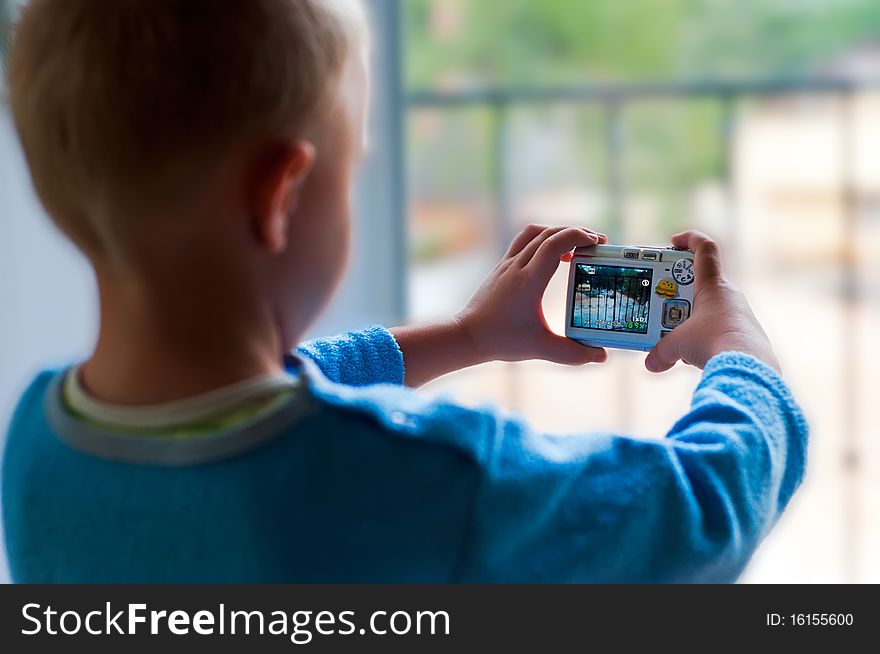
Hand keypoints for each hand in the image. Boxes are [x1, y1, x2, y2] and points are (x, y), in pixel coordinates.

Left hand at [456, 224, 609, 365]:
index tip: (596, 243)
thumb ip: (573, 354)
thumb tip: (601, 357)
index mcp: (528, 281)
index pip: (554, 244)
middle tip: (597, 243)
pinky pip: (523, 241)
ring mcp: (507, 264)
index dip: (578, 237)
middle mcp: (517, 266)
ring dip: (558, 232)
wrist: (468, 335)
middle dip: (576, 232)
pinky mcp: (502, 267)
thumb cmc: (501, 340)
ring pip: (534, 232)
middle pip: (548, 233)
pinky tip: (554, 256)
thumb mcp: (541, 349)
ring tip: (577, 245)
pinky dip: (542, 239)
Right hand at [645, 231, 780, 373]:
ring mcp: (739, 313)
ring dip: (691, 317)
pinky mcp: (745, 333)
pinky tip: (694, 353)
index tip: (673, 242)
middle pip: (701, 281)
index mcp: (712, 285)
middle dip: (678, 291)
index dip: (689, 239)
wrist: (748, 367)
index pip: (705, 249)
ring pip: (710, 307)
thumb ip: (661, 351)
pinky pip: (720, 327)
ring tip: (675, 335)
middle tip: (661, 302)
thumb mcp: (678, 345)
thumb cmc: (713, 343)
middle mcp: (729, 295)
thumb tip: (652, 364)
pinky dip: (704, 335)